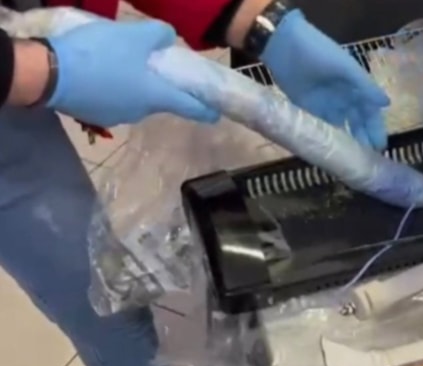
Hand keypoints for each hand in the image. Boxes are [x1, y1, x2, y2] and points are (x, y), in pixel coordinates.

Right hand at [47, 20, 218, 127]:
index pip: (191, 108)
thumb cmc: (99, 55)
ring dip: (137, 85)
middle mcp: (141, 113)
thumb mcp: (133, 35)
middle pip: (161, 100)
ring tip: (124, 61)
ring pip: (136, 99)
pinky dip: (116, 88)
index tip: (216, 112)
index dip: (206, 109)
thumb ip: (158, 36)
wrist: (49, 73)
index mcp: (156, 97)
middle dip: (163, 85)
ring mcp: (117, 117)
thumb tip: (168, 39)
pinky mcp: (96, 114)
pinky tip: (103, 70)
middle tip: (158, 64)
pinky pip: (115, 99)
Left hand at [261, 11, 389, 150]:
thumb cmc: (319, 52)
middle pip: (357, 123)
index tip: (380, 146)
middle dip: (363, 139)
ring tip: (352, 158)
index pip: (370, 112)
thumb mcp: (345, 67)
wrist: (284, 45)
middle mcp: (343, 98)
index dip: (375, 128)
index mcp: (355, 87)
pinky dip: (327, 138)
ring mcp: (325, 105)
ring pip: (340, 127)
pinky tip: (331, 151)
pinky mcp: (307, 109)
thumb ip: (365, 86)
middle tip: (367, 158)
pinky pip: (320, 127)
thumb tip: (387, 104)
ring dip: (347, 141)